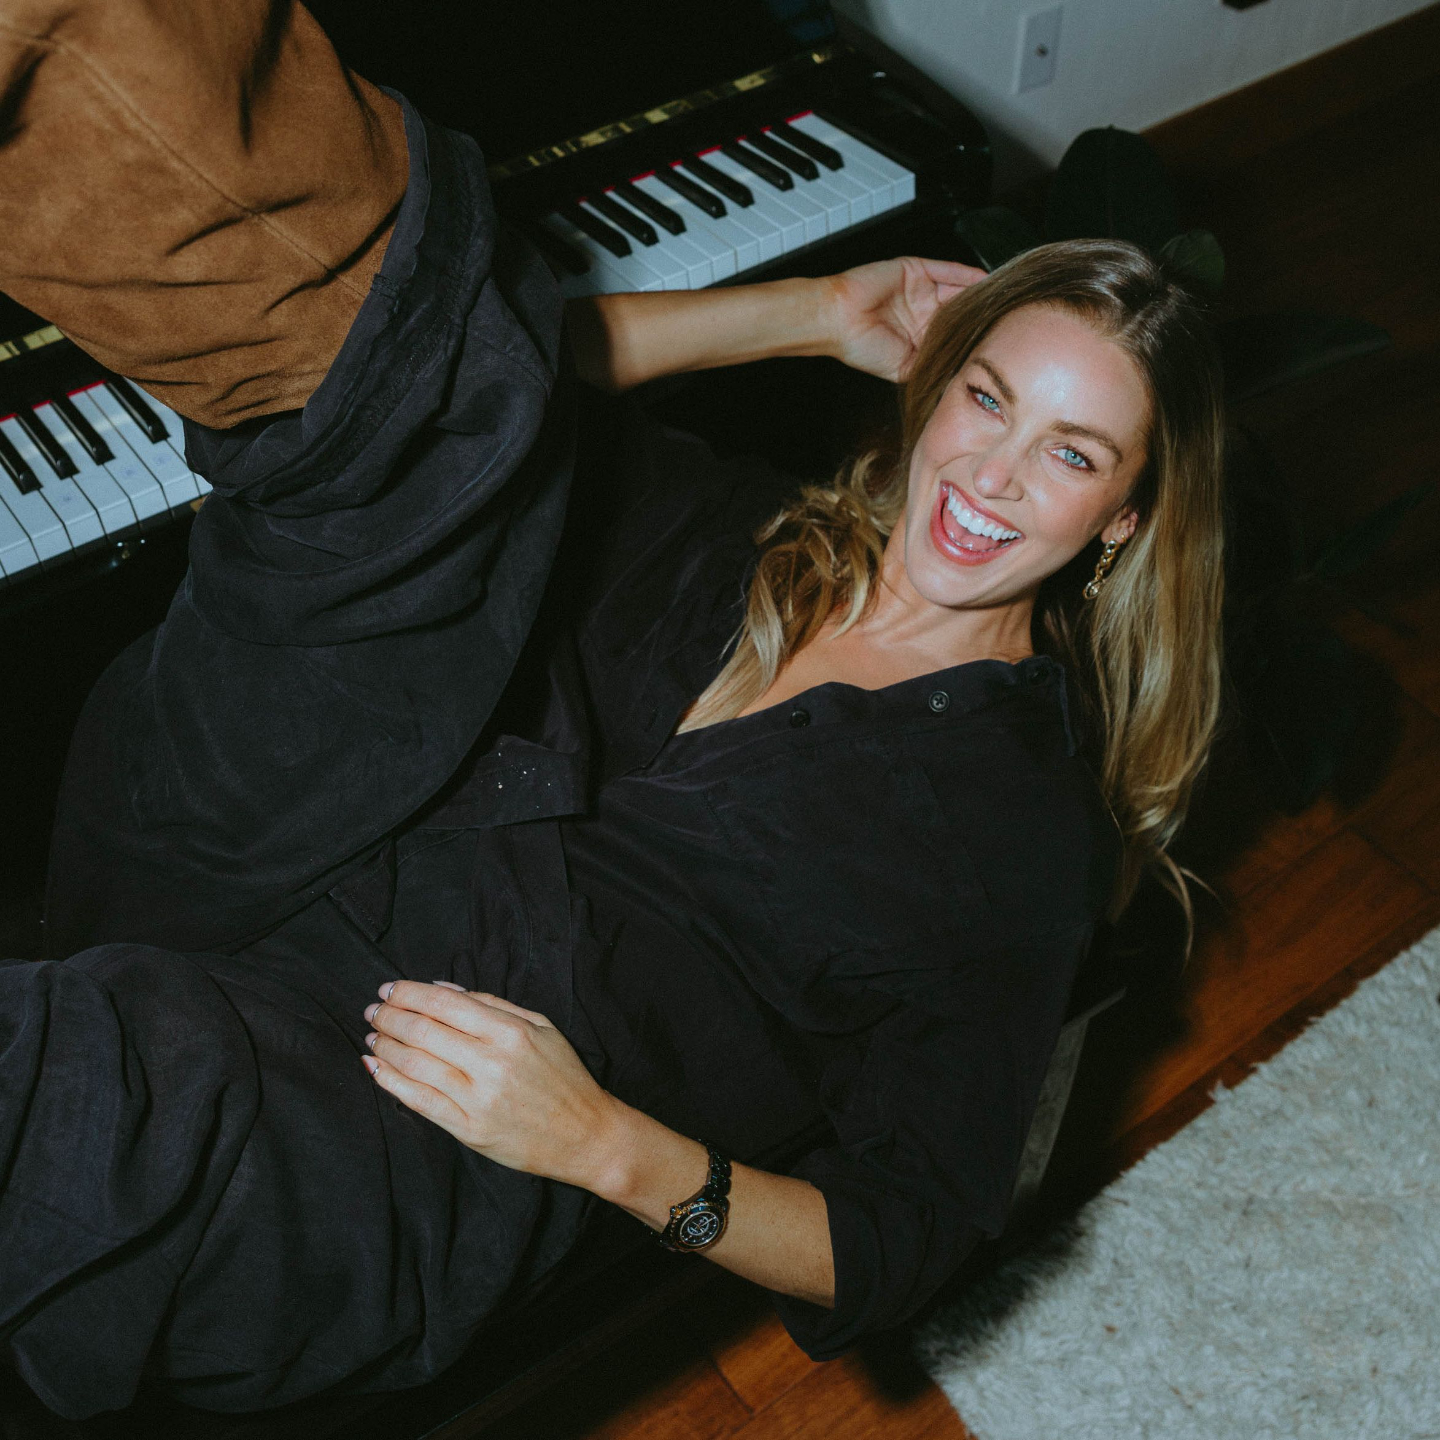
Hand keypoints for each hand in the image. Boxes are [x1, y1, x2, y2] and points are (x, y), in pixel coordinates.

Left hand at [361, 979, 624, 1189]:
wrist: (585, 1135)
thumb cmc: (564, 1076)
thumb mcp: (541, 1026)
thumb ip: (492, 1003)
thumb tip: (441, 988)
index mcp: (510, 1032)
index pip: (444, 1004)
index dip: (408, 994)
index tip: (388, 990)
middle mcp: (491, 1063)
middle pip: (423, 1031)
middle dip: (390, 1017)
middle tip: (373, 1011)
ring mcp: (477, 1099)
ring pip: (415, 1064)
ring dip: (385, 1046)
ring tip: (373, 1036)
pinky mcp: (468, 1129)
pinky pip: (419, 1101)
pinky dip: (390, 1082)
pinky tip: (376, 1067)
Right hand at [824, 255, 986, 381]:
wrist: (838, 320)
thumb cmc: (862, 347)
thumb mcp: (904, 368)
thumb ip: (930, 366)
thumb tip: (960, 372)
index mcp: (919, 337)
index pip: (954, 333)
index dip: (973, 335)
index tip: (997, 342)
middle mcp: (922, 312)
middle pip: (959, 309)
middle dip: (980, 313)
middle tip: (1007, 317)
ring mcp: (920, 291)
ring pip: (956, 289)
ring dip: (977, 293)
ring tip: (1001, 298)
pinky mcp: (916, 270)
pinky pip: (947, 271)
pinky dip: (966, 275)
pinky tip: (986, 280)